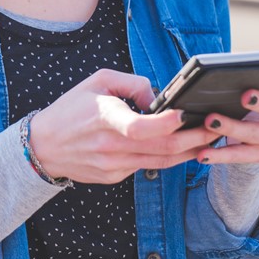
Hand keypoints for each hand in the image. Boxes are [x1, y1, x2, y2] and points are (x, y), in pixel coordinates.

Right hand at [29, 69, 222, 183]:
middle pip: (162, 148)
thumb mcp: (97, 82)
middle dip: (194, 138)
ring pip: (161, 161)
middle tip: (215, 127)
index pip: (140, 127)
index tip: (186, 114)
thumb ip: (132, 84)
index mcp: (105, 118)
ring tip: (208, 140)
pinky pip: (146, 165)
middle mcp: (111, 146)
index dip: (166, 123)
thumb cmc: (71, 109)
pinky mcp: (114, 176)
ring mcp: (114, 165)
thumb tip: (158, 97)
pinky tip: (181, 148)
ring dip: (188, 152)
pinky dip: (167, 158)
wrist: (43, 146)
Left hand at [196, 62, 258, 164]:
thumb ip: (247, 77)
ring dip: (233, 128)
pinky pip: (241, 156)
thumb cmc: (249, 95)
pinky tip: (204, 154)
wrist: (249, 129)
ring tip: (210, 121)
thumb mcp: (253, 84)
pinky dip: (220, 154)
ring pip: (258, 135)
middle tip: (245, 96)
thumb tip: (221, 73)